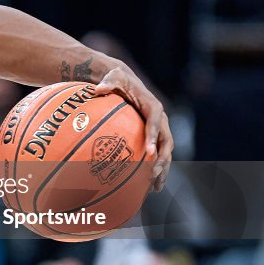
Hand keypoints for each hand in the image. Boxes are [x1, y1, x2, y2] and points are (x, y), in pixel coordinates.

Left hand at [94, 64, 173, 190]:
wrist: (126, 81)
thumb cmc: (117, 80)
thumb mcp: (113, 77)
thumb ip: (108, 82)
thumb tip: (97, 89)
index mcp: (153, 107)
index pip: (156, 123)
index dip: (154, 138)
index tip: (150, 153)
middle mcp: (161, 119)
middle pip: (166, 142)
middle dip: (162, 160)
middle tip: (153, 174)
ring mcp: (160, 129)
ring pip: (166, 152)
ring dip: (163, 170)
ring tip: (155, 187)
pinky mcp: (154, 136)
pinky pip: (158, 154)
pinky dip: (155, 168)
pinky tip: (148, 185)